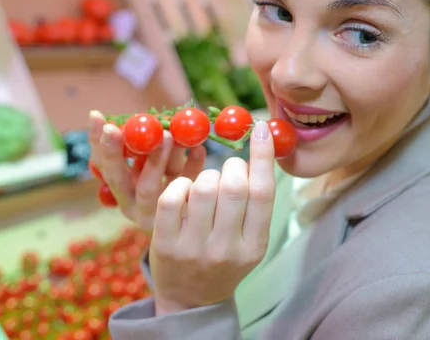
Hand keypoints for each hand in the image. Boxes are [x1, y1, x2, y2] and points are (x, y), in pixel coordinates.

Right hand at [88, 110, 205, 230]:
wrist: (196, 218)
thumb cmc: (168, 182)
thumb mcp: (153, 165)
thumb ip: (144, 146)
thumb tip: (137, 116)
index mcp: (120, 189)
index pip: (103, 166)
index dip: (99, 144)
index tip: (99, 118)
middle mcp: (132, 203)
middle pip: (119, 179)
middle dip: (118, 153)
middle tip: (121, 128)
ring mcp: (153, 212)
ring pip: (149, 186)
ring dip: (158, 158)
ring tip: (170, 134)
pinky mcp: (179, 214)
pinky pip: (183, 190)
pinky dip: (191, 168)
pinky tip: (199, 150)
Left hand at [149, 120, 275, 314]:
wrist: (192, 299)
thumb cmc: (225, 259)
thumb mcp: (251, 240)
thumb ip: (256, 204)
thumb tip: (260, 153)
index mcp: (255, 246)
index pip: (262, 193)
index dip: (263, 157)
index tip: (262, 130)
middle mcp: (227, 250)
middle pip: (234, 187)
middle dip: (231, 167)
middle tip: (229, 168)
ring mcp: (194, 249)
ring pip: (203, 187)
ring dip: (206, 175)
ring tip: (206, 185)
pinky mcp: (165, 246)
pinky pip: (172, 197)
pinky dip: (180, 184)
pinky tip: (185, 191)